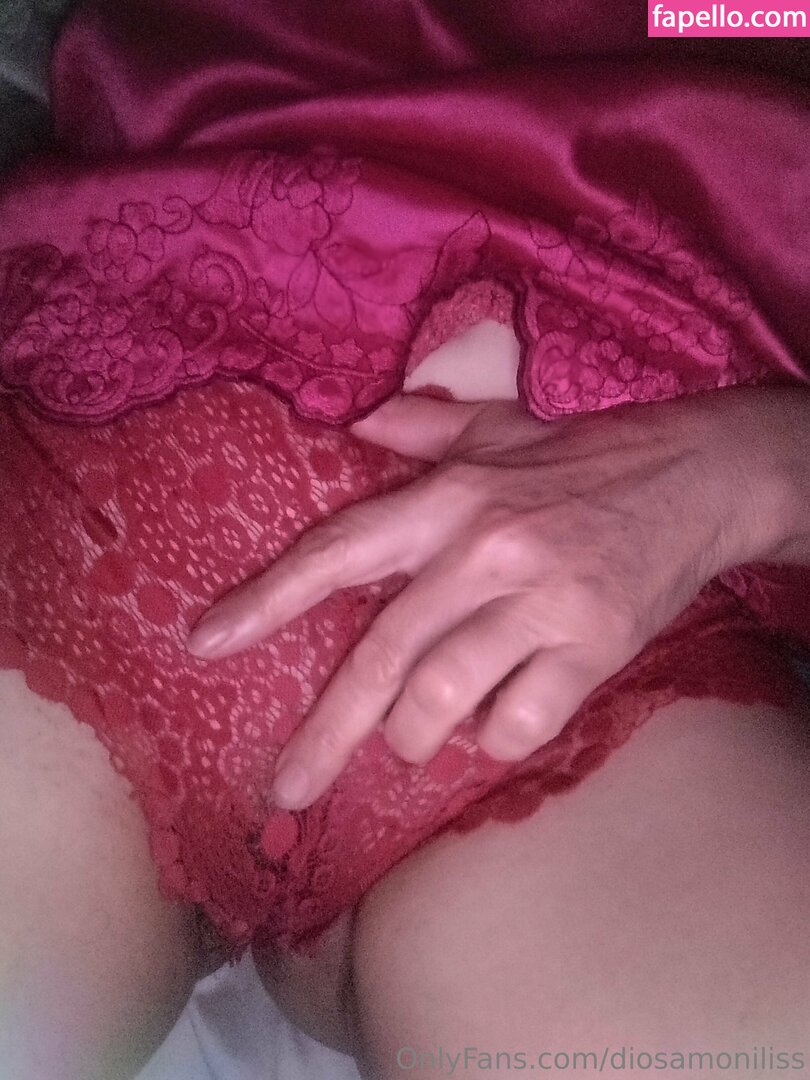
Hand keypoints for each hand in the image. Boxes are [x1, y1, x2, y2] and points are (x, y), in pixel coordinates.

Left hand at [187, 388, 778, 809]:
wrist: (694, 478)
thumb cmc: (582, 461)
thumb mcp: (498, 431)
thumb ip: (420, 431)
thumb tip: (354, 425)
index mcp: (448, 501)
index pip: (337, 553)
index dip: (266, 600)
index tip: (205, 643)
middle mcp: (484, 551)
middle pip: (382, 658)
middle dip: (326, 735)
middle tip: (286, 790)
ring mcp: (540, 601)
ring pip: (446, 701)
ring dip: (417, 739)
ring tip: (413, 743)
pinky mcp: (593, 645)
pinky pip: (518, 723)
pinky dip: (494, 739)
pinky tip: (495, 723)